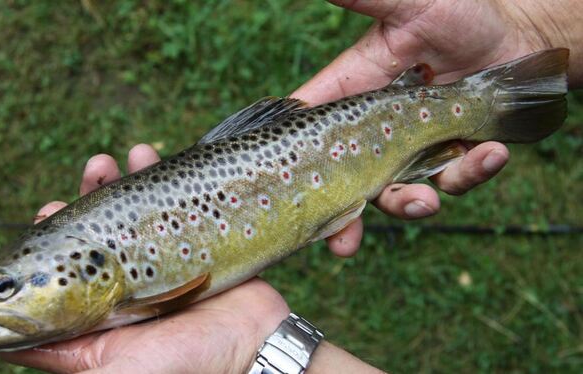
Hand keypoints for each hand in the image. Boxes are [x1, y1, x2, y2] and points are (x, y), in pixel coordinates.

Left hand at [0, 144, 290, 372]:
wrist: (253, 348)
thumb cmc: (184, 367)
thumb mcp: (109, 370)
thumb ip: (58, 356)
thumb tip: (0, 343)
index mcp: (93, 322)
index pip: (37, 297)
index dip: (4, 278)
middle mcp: (116, 291)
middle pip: (75, 248)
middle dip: (61, 219)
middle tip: (50, 205)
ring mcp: (150, 263)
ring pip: (116, 217)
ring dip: (104, 185)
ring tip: (101, 162)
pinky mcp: (183, 242)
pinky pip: (160, 202)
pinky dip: (150, 173)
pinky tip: (143, 153)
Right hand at [290, 0, 572, 256]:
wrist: (515, 33)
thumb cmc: (457, 13)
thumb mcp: (408, 6)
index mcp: (354, 97)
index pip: (313, 130)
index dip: (294, 163)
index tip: (283, 193)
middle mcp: (378, 132)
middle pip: (348, 183)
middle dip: (343, 220)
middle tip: (341, 244)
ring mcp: (416, 150)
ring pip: (400, 194)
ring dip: (410, 206)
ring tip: (426, 202)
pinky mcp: (454, 158)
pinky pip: (456, 179)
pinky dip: (472, 173)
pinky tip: (488, 155)